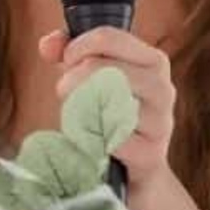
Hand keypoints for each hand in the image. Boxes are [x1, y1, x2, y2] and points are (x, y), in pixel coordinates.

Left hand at [41, 27, 175, 186]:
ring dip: (80, 108)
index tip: (67, 60)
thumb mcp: (95, 78)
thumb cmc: (113, 116)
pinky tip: (90, 141)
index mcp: (153, 62)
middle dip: (74, 78)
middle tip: (65, 91)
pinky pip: (109, 139)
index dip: (78, 46)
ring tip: (75, 115)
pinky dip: (91, 139)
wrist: (137, 172)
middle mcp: (162, 88)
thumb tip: (48, 46)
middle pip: (104, 68)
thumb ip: (71, 53)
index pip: (109, 37)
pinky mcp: (150, 154)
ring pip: (107, 102)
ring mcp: (159, 122)